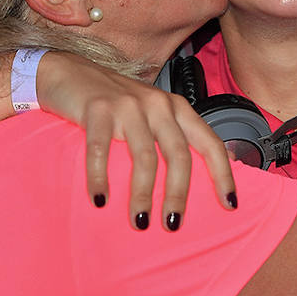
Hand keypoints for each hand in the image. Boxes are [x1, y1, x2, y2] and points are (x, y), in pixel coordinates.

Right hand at [36, 51, 236, 226]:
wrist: (67, 72)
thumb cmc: (113, 101)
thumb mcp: (152, 113)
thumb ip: (176, 135)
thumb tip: (213, 170)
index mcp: (177, 108)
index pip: (210, 142)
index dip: (223, 174)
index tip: (229, 205)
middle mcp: (158, 104)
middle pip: (178, 154)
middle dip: (178, 193)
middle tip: (172, 224)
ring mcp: (128, 105)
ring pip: (144, 156)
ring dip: (142, 194)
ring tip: (139, 221)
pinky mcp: (97, 108)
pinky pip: (101, 150)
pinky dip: (100, 178)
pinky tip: (100, 200)